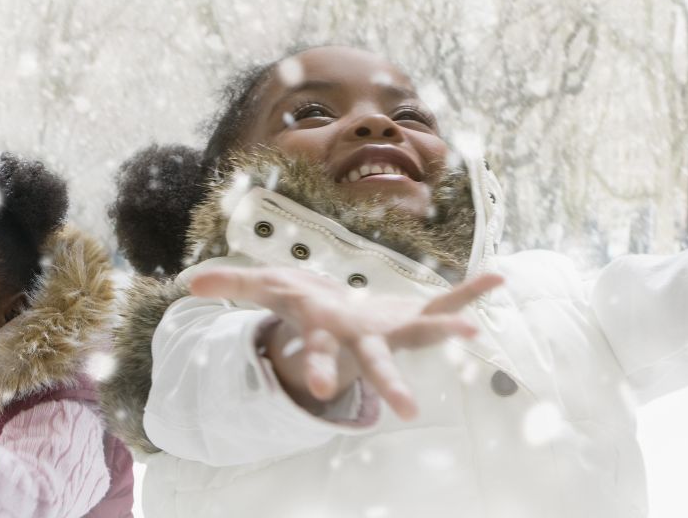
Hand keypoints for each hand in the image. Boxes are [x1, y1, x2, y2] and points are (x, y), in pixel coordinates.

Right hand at [187, 265, 502, 419]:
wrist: (340, 323)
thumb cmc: (304, 307)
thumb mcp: (266, 290)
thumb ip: (231, 286)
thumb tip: (188, 284)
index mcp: (329, 335)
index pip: (321, 354)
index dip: (318, 368)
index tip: (319, 386)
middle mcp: (364, 340)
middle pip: (376, 363)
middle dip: (387, 384)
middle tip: (405, 411)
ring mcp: (394, 330)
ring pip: (422, 332)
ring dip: (448, 329)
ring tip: (475, 332)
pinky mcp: (415, 315)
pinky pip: (446, 300)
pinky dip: (473, 290)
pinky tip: (499, 276)